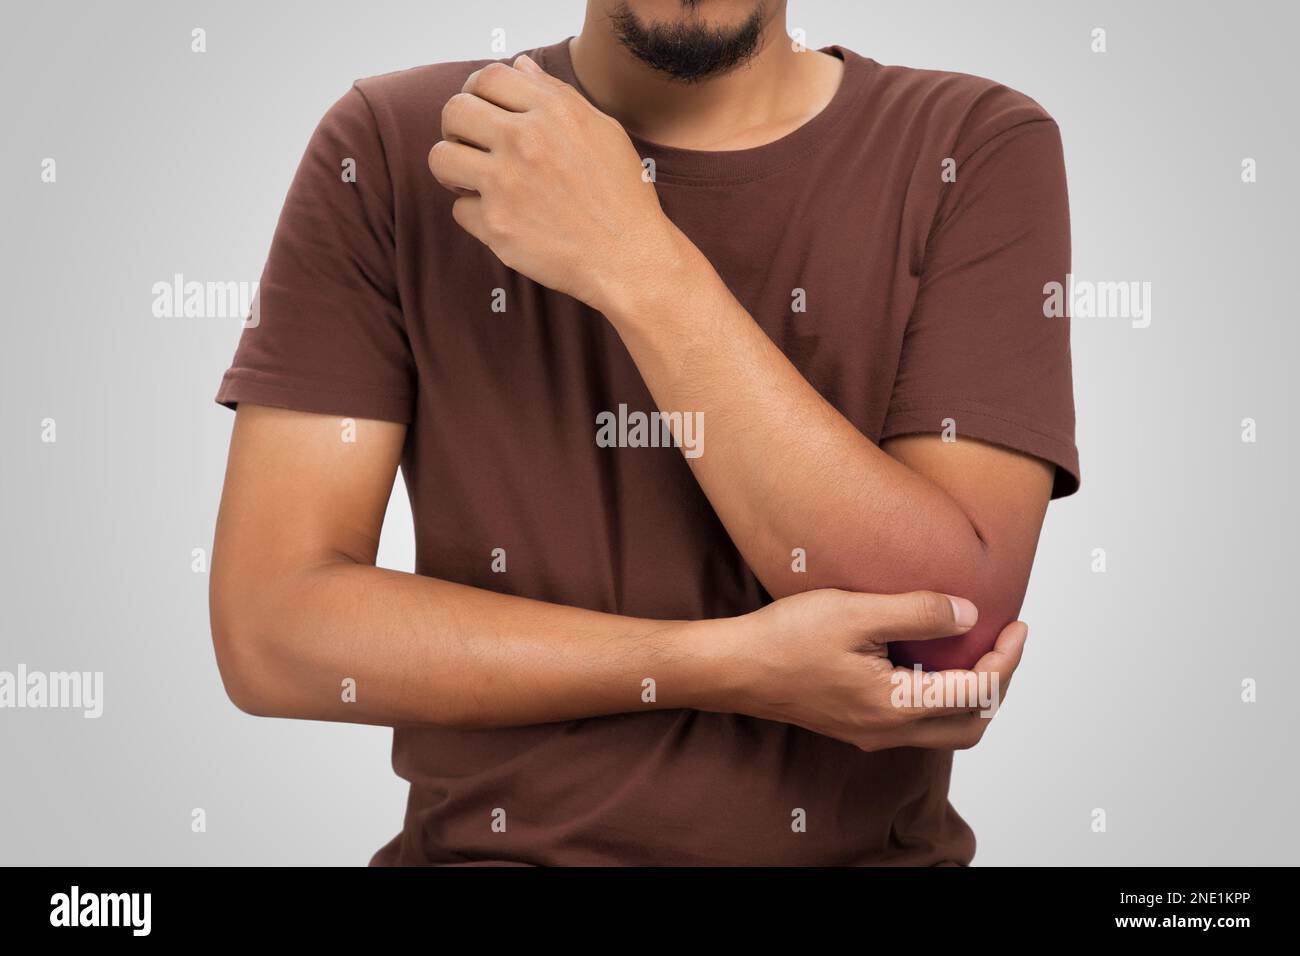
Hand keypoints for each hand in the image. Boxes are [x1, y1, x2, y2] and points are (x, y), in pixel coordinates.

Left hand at [428, 55, 683, 312]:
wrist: (629, 258)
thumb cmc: (622, 196)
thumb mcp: (602, 130)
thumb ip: (556, 95)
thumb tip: (519, 66)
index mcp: (551, 112)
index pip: (488, 77)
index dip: (477, 91)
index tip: (482, 110)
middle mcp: (524, 141)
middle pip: (455, 111)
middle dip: (457, 127)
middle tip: (470, 146)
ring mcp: (506, 184)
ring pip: (442, 158)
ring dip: (453, 168)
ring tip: (473, 180)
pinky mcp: (496, 224)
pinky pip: (459, 209)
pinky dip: (476, 214)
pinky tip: (501, 217)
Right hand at [716, 588, 1029, 751]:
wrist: (733, 668)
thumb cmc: (785, 639)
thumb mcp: (855, 613)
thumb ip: (917, 613)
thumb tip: (969, 613)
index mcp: (895, 706)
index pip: (978, 692)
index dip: (1007, 659)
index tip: (1016, 625)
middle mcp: (888, 730)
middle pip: (971, 725)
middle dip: (999, 685)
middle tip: (1004, 642)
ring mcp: (871, 733)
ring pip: (945, 729)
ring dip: (971, 695)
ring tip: (974, 650)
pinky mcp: (856, 724)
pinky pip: (916, 721)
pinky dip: (940, 696)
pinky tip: (930, 660)